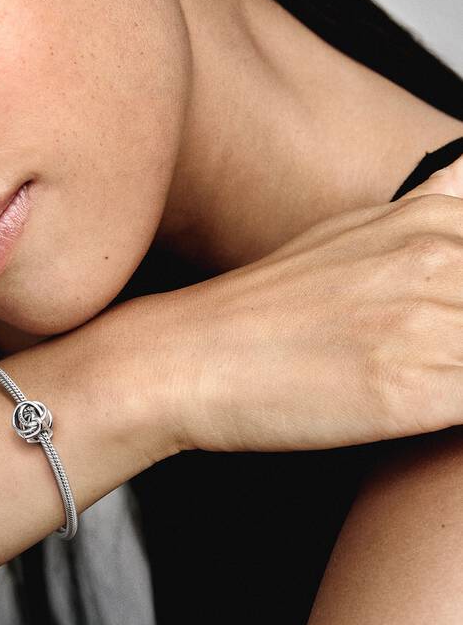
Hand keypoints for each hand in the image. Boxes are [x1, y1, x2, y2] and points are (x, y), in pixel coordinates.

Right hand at [148, 154, 462, 451]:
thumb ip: (431, 212)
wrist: (188, 358)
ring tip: (431, 376)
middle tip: (441, 354)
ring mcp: (427, 320)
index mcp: (431, 218)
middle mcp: (436, 257)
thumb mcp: (353, 234)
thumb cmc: (265, 308)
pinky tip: (433, 412)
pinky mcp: (413, 389)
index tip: (453, 326)